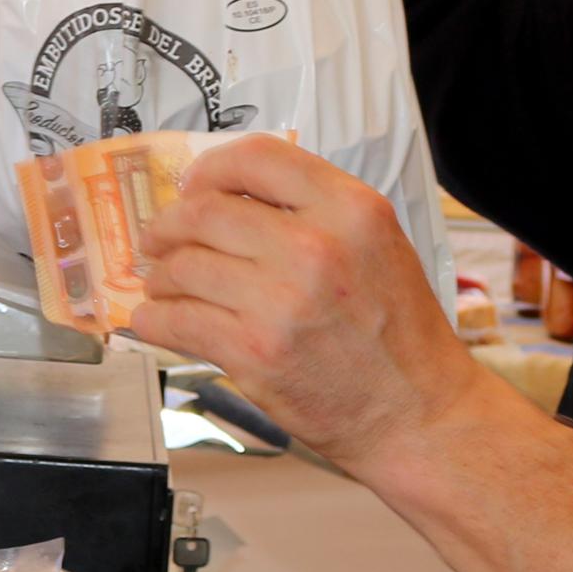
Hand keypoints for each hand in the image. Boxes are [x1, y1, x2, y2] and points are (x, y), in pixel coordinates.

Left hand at [128, 134, 481, 476]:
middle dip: (169, 225)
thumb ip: (316, 213)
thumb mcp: (378, 247)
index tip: (192, 186)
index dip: (211, 168)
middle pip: (206, 211)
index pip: (258, 157)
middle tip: (158, 239)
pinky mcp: (255, 351)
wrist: (417, 414)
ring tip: (163, 286)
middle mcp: (316, 246)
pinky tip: (156, 320)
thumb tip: (233, 200)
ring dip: (161, 277)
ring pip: (184, 266)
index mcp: (351, 210)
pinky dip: (155, 319)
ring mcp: (281, 300)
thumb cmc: (400, 338)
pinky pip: (178, 321)